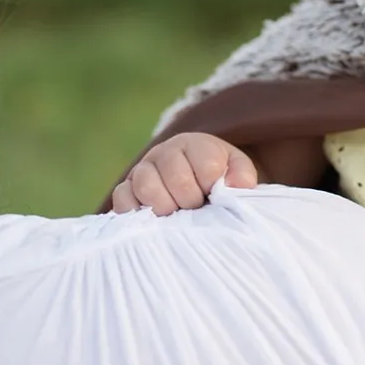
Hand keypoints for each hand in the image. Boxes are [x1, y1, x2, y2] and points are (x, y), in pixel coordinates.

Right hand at [112, 133, 257, 214]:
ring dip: (166, 208)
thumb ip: (242, 175)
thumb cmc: (218, 177)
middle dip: (191, 200)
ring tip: (177, 215)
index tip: (215, 194)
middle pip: (176, 177)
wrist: (193, 181)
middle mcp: (165, 152)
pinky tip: (155, 220)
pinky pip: (122, 199)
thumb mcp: (237, 171)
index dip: (213, 186)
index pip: (206, 165)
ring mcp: (142, 169)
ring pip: (147, 187)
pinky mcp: (125, 188)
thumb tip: (237, 185)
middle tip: (197, 208)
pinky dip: (138, 213)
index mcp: (195, 144)